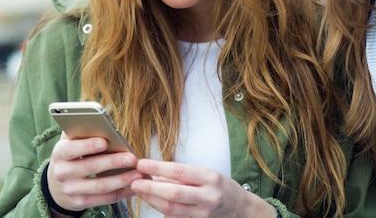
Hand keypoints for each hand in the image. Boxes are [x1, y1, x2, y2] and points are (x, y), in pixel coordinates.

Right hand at [47, 132, 143, 211]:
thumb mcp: (70, 141)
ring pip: (99, 186)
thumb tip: (104, 113)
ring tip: (138, 174)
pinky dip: (121, 194)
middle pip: (90, 167)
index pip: (71, 148)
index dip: (88, 146)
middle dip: (113, 162)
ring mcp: (71, 189)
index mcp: (60, 153)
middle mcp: (63, 172)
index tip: (105, 141)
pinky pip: (104, 199)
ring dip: (121, 180)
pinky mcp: (80, 202)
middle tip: (132, 158)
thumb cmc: (71, 155)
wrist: (57, 186)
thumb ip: (81, 129)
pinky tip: (134, 187)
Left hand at [130, 159, 274, 217]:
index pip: (180, 171)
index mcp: (210, 178)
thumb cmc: (222, 187)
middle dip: (151, 187)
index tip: (142, 164)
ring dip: (152, 199)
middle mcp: (207, 196)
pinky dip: (161, 208)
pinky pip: (174, 216)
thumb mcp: (206, 173)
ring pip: (171, 208)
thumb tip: (156, 173)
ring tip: (139, 190)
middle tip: (135, 181)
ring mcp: (203, 213)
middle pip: (174, 193)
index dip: (158, 167)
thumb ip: (183, 175)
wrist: (240, 209)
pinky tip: (151, 200)